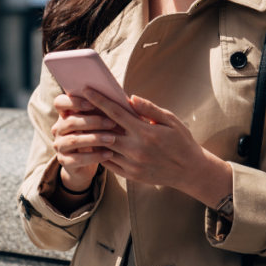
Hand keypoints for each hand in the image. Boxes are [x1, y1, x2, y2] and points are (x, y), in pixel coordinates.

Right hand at [51, 93, 117, 191]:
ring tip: (112, 139)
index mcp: (64, 115)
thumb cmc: (94, 136)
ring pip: (74, 140)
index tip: (92, 104)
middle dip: (93, 122)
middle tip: (111, 123)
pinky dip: (94, 156)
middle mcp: (58, 129)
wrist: (84, 165)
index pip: (60, 102)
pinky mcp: (64, 161)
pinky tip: (109, 154)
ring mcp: (59, 146)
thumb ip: (100, 110)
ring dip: (94, 139)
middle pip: (70, 122)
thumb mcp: (94, 123)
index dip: (74, 102)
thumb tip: (125, 100)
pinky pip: (78, 159)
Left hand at [81, 88, 231, 209]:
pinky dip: (99, 152)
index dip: (99, 100)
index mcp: (145, 132)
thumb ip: (149, 109)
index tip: (85, 90)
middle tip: (75, 106)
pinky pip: (108, 163)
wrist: (190, 171)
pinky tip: (93, 142)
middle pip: (104, 130)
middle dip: (88, 116)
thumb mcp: (171, 121)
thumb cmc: (181, 142)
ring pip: (103, 148)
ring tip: (80, 123)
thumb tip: (130, 98)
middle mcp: (136, 149)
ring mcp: (132, 164)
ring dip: (91, 136)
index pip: (116, 113)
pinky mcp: (130, 175)